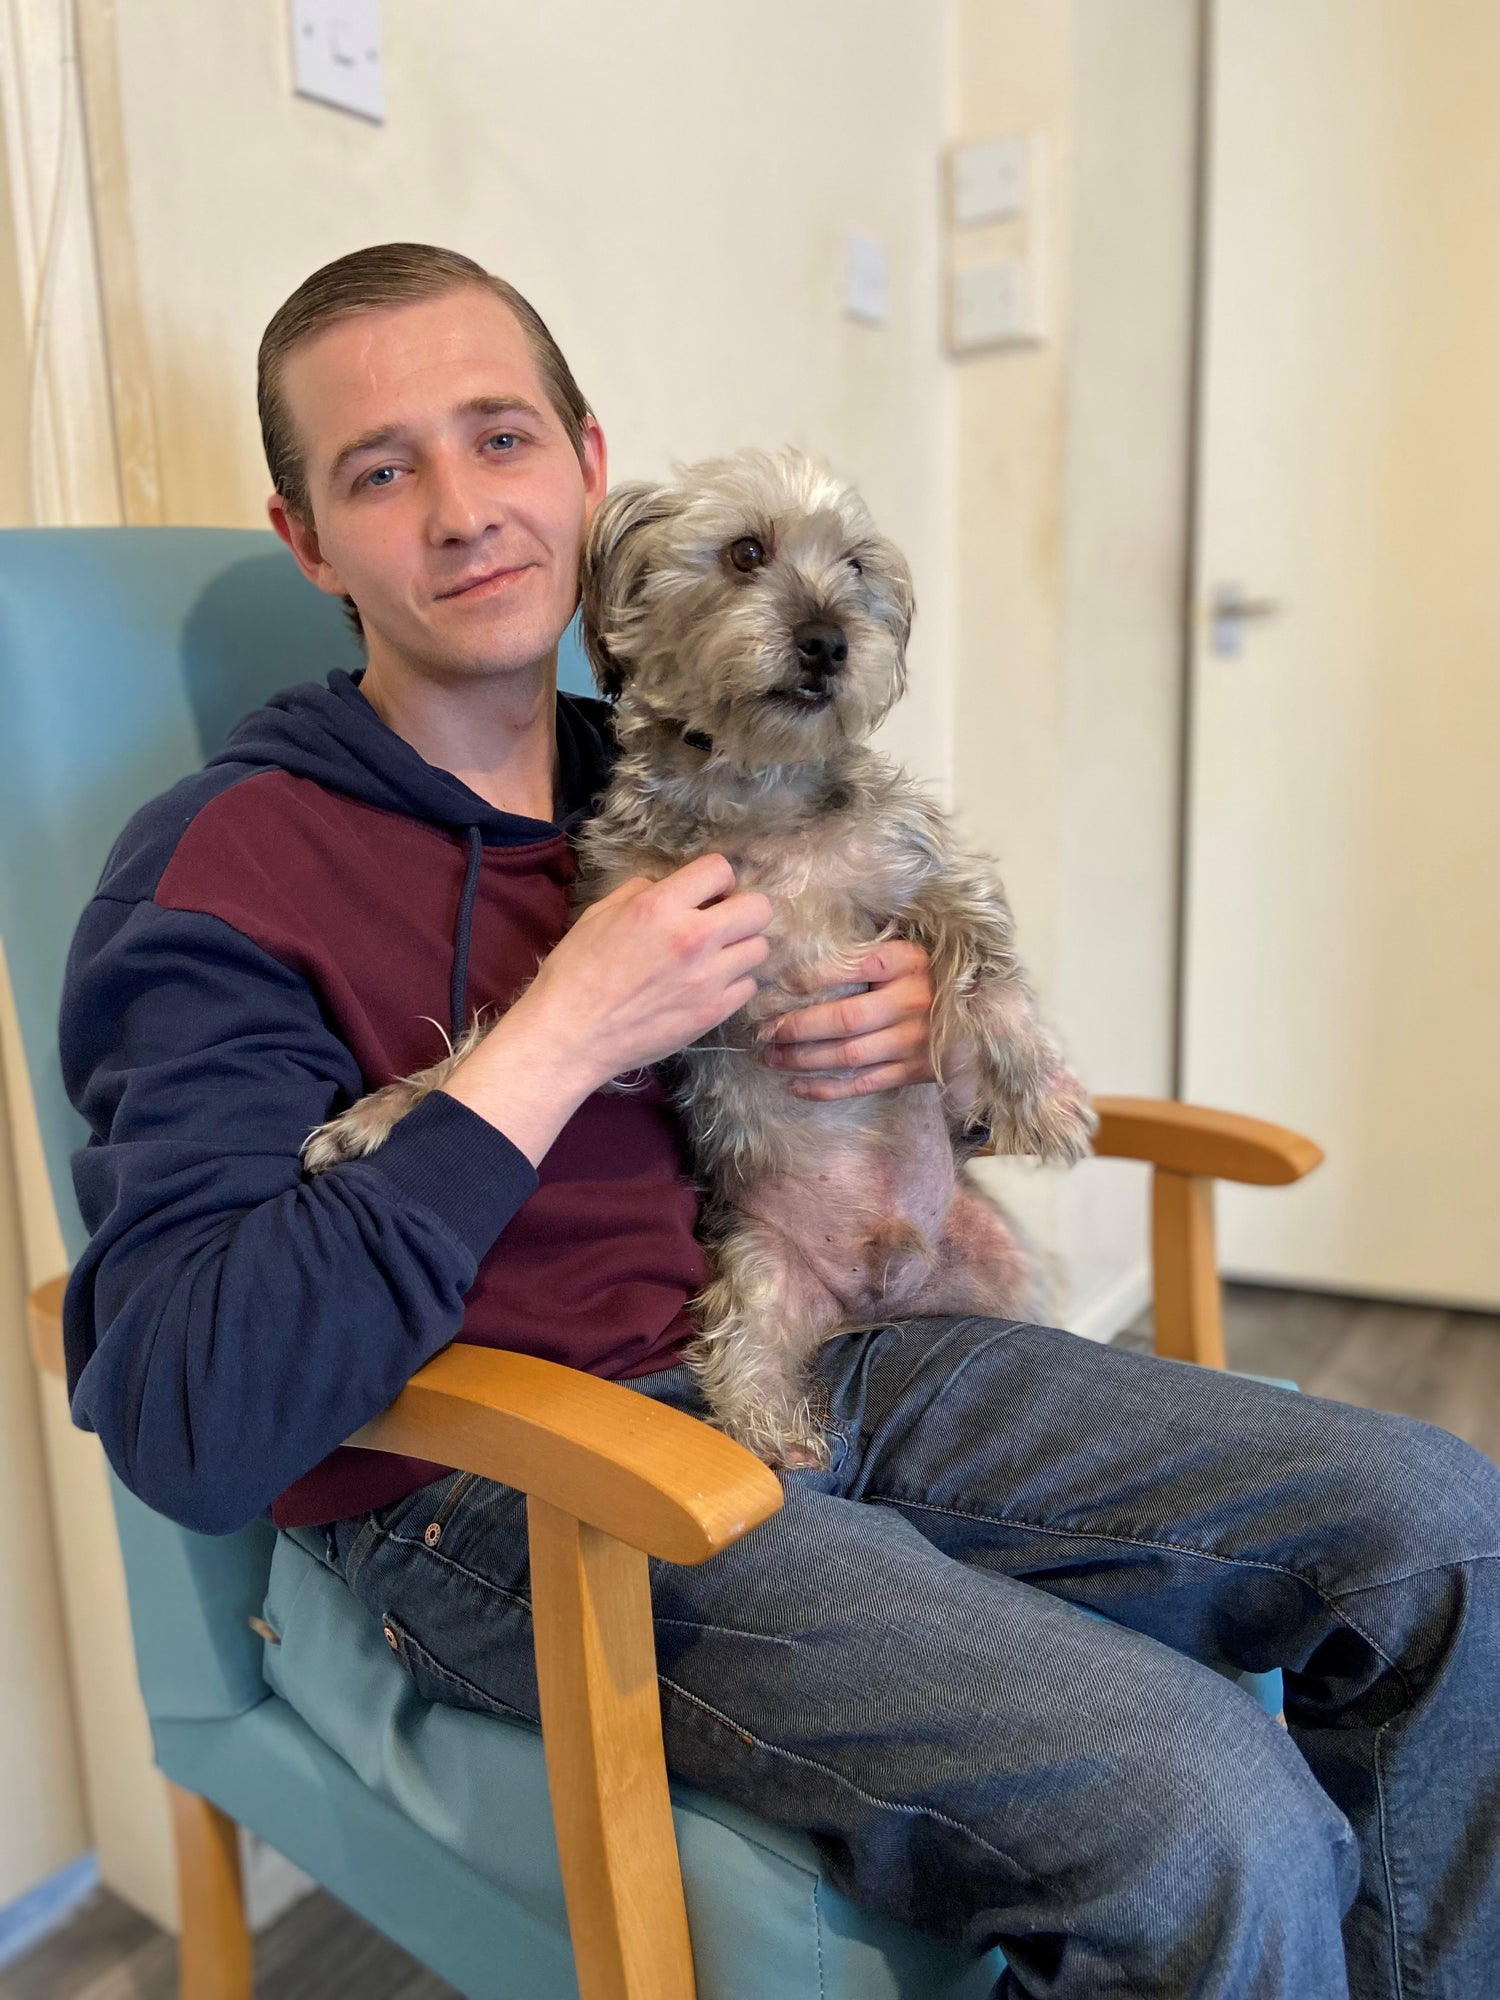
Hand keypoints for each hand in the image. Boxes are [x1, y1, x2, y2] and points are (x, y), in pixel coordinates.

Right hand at [441, 854, 771, 1162]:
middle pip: (759, 908)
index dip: (717, 879)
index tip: (707, 895)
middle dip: (742, 910)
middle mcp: (691, 937)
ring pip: (760, 948)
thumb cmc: (575, 973)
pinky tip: (708, 987)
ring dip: (740, 948)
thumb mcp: (599, 914)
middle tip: (721, 924)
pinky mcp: (713, 1013)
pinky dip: (734, 984)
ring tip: (715, 958)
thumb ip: (641, 892)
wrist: (571, 1035)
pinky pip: (748, 986)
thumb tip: (670, 888)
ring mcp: (707, 978)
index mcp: (659, 907)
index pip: (720, 869)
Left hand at [758, 940, 941, 1099]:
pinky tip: (797, 1086)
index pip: (853, 965)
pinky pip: (863, 1083)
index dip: (813, 976)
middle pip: (844, 1018)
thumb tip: (802, 966)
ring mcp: (915, 1041)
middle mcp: (913, 1001)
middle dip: (797, 1027)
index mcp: (908, 962)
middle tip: (763, 1032)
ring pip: (849, 1054)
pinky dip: (827, 1088)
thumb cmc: (929, 977)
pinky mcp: (915, 1071)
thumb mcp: (906, 954)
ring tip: (772, 1057)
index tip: (781, 984)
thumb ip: (866, 956)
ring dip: (804, 1059)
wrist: (981, 1015)